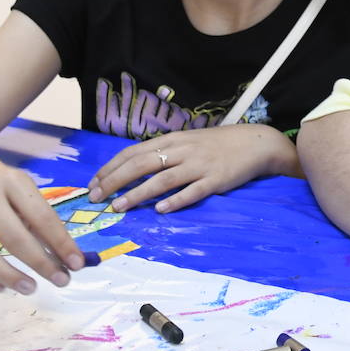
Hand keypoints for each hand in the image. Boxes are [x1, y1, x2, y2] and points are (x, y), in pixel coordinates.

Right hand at [0, 155, 82, 293]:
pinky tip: (0, 288)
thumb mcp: (26, 194)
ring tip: (30, 288)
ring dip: (7, 276)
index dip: (61, 243)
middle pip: (12, 236)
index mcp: (11, 182)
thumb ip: (44, 223)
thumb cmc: (4, 189)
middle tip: (61, 281)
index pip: (41, 217)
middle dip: (40, 263)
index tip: (77, 264)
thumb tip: (68, 259)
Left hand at [87, 124, 297, 213]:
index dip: (111, 168)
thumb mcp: (188, 141)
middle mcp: (182, 150)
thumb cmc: (219, 144)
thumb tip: (134, 167)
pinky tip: (161, 210)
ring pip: (163, 179)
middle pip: (142, 164)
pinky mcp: (216, 180)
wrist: (256, 143)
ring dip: (138, 193)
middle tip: (96, 198)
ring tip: (119, 207)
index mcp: (173, 140)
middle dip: (115, 181)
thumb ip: (165, 152)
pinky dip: (175, 201)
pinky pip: (193, 191)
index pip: (133, 152)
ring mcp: (199, 165)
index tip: (93, 183)